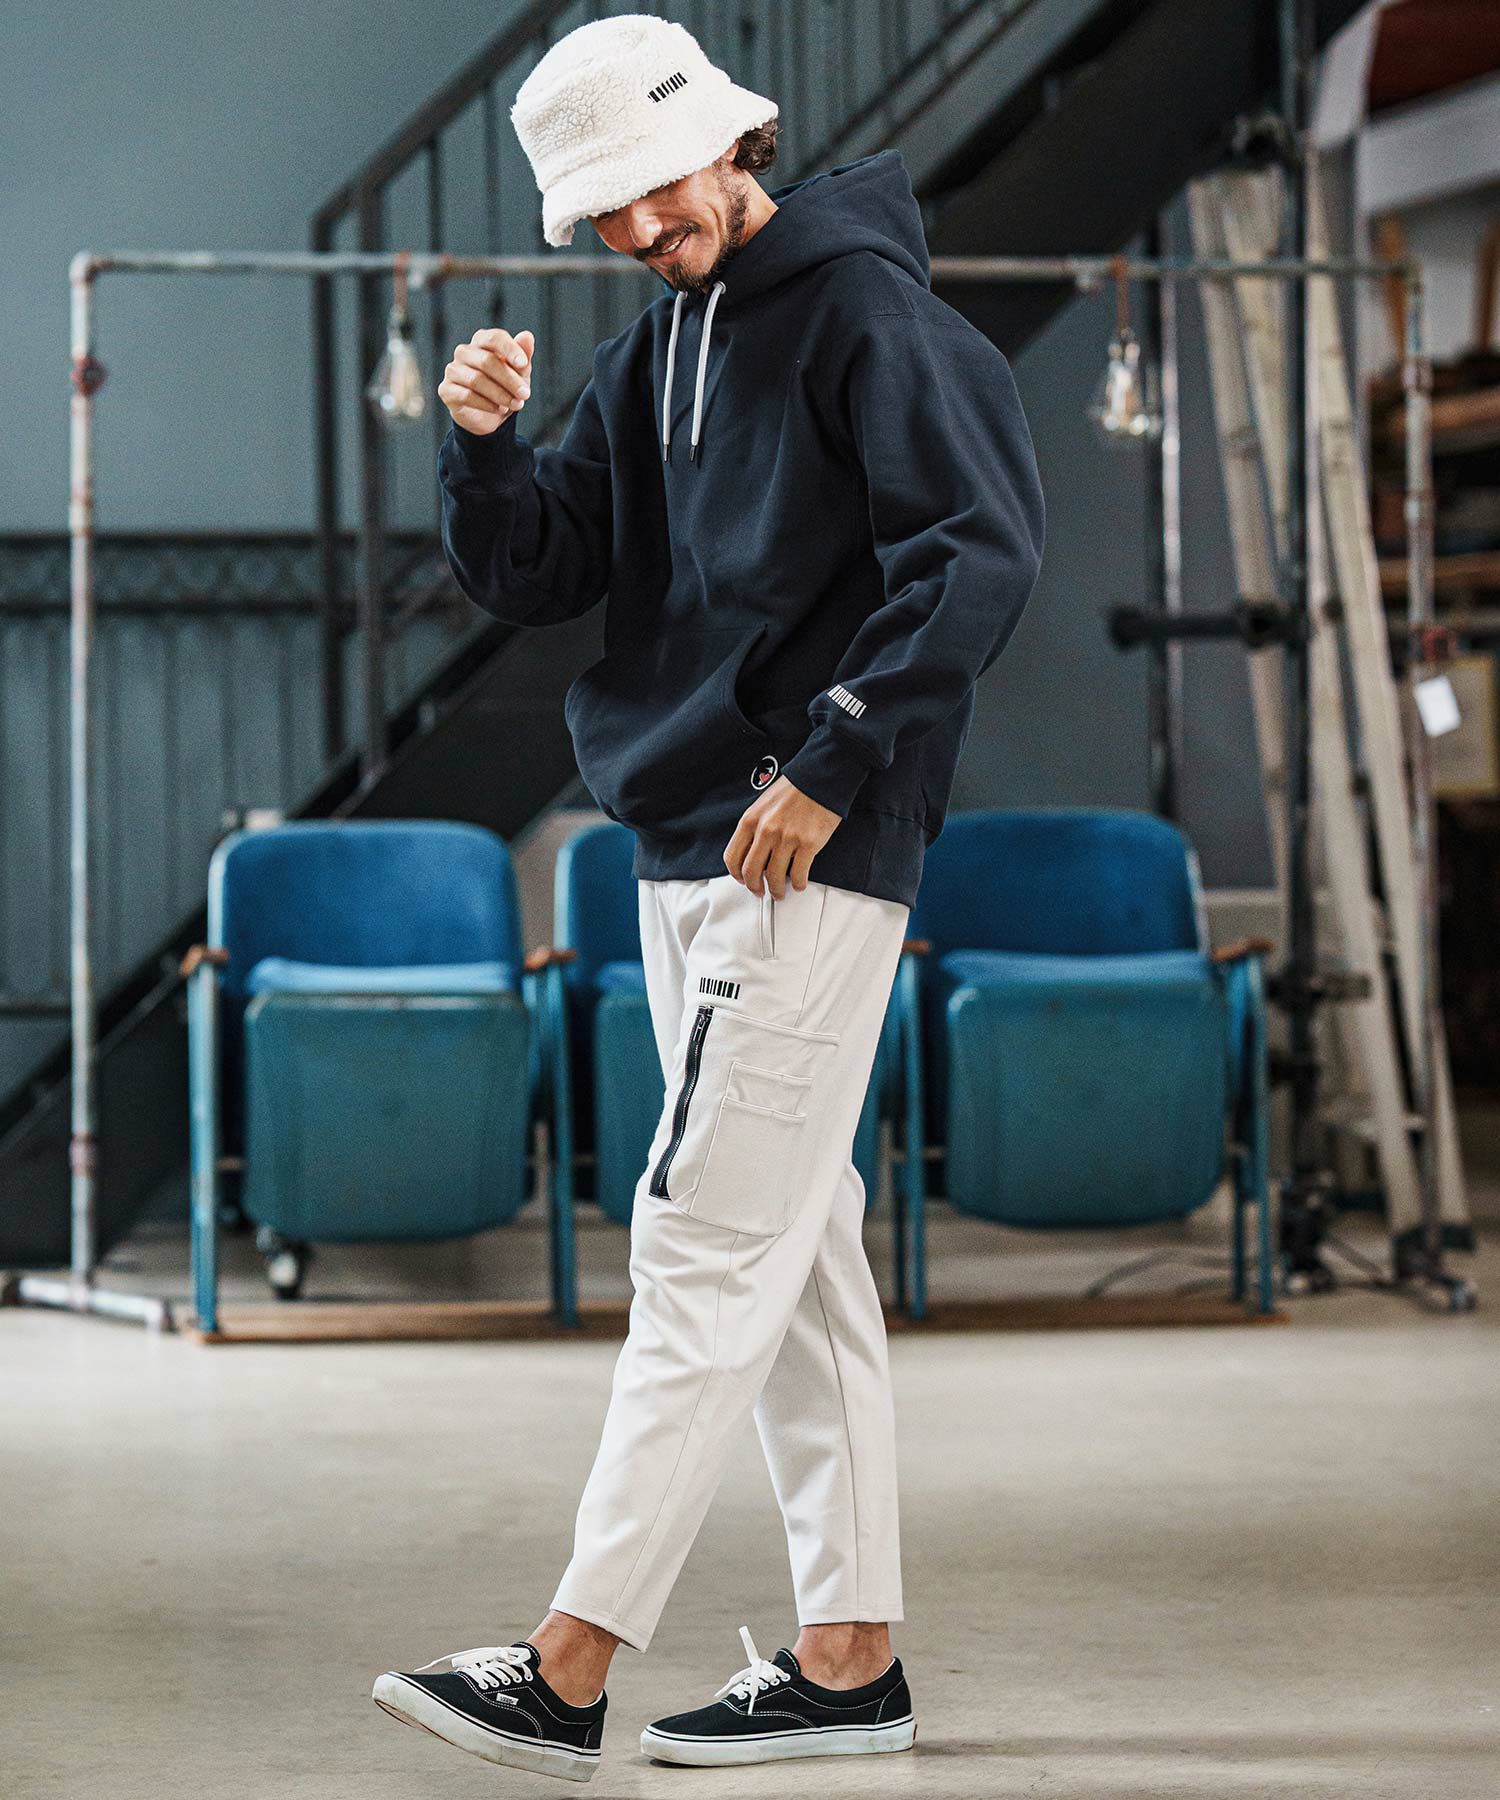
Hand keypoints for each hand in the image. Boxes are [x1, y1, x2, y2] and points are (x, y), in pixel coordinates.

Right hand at [439, 328, 533, 434]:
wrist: (489, 417)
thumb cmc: (504, 387)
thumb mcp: (519, 373)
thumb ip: (523, 355)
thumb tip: (527, 336)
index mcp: (482, 341)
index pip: (494, 338)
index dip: (510, 349)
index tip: (524, 364)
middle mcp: (464, 352)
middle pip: (487, 361)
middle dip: (509, 380)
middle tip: (525, 394)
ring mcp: (452, 370)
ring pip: (476, 380)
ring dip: (500, 394)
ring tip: (515, 404)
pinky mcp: (446, 390)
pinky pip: (466, 395)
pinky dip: (486, 404)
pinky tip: (499, 410)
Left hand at [723, 777, 841, 896]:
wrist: (820, 778)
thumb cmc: (794, 789)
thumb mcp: (763, 804)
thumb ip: (755, 826)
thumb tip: (753, 852)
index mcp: (751, 820)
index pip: (733, 857)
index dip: (737, 874)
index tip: (743, 879)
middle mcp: (765, 830)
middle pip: (751, 871)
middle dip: (754, 887)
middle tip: (760, 891)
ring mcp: (787, 838)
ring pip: (774, 877)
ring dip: (777, 890)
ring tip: (780, 893)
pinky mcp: (808, 844)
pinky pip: (798, 874)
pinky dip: (798, 884)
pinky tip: (799, 883)